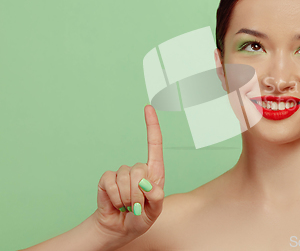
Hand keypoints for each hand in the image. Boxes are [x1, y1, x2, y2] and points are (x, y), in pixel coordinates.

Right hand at [92, 104, 164, 242]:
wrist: (120, 228)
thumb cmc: (141, 218)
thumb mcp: (154, 212)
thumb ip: (157, 199)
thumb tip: (150, 185)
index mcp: (154, 172)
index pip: (155, 144)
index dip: (152, 126)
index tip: (148, 107)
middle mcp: (139, 169)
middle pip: (139, 169)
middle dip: (138, 192)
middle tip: (137, 206)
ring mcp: (122, 173)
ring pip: (125, 178)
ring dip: (127, 198)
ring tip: (127, 206)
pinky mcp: (107, 179)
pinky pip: (110, 182)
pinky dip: (114, 197)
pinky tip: (116, 204)